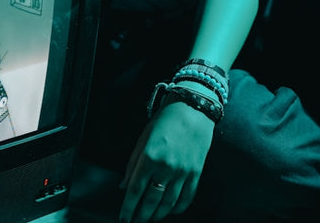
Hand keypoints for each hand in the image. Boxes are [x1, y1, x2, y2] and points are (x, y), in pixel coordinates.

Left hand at [120, 101, 214, 221]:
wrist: (193, 109)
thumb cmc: (165, 121)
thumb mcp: (143, 138)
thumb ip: (132, 164)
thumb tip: (124, 186)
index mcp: (149, 157)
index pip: (135, 190)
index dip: (128, 208)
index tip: (123, 218)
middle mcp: (166, 167)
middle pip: (151, 201)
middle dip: (141, 216)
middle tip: (135, 222)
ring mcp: (183, 171)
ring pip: (168, 203)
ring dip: (157, 215)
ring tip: (150, 220)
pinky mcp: (196, 172)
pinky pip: (186, 197)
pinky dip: (177, 208)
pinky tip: (170, 211)